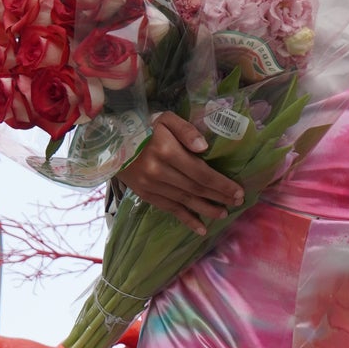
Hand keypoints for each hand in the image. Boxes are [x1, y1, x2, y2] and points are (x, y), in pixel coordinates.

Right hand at [115, 112, 243, 234]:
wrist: (110, 143)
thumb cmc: (143, 128)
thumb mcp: (164, 119)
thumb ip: (186, 130)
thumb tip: (204, 148)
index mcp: (167, 151)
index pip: (201, 172)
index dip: (221, 184)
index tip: (238, 191)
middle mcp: (160, 172)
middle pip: (196, 188)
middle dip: (219, 197)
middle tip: (237, 203)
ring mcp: (152, 186)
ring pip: (185, 201)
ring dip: (207, 210)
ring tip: (223, 214)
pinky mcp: (147, 195)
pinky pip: (170, 210)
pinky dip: (187, 220)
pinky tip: (201, 228)